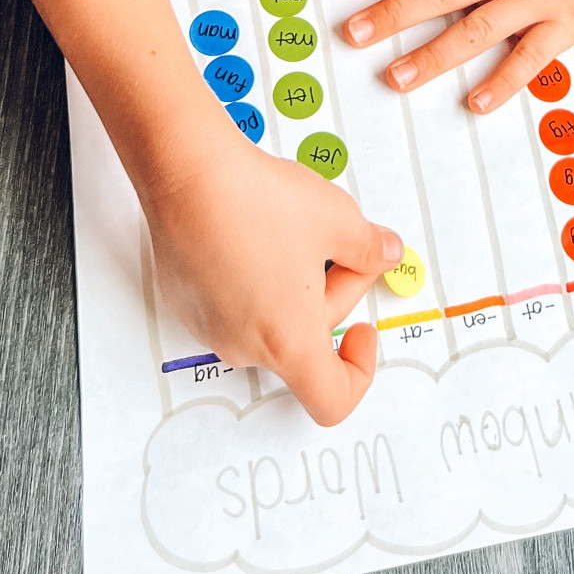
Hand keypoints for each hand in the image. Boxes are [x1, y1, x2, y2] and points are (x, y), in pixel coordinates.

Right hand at [144, 125, 402, 425]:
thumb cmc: (257, 203)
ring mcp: (209, 326)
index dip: (359, 371)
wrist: (190, 174)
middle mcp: (243, 345)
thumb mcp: (341, 220)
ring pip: (270, 319)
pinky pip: (234, 303)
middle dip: (332, 293)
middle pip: (304, 341)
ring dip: (293, 283)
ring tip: (295, 228)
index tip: (363, 333)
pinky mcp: (187, 301)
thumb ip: (373, 249)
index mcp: (288, 342)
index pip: (332, 399)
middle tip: (339, 241)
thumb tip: (385, 254)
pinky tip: (258, 228)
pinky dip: (256, 276)